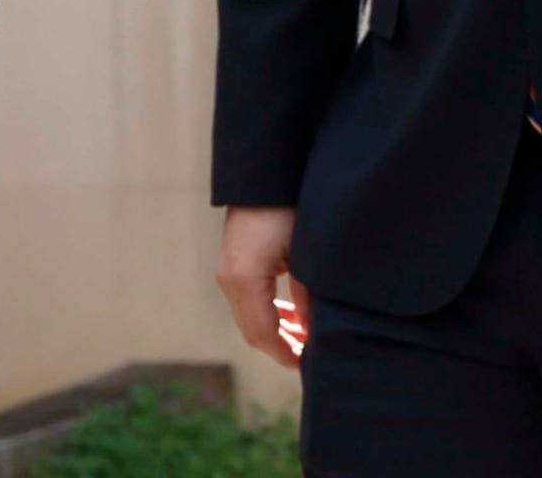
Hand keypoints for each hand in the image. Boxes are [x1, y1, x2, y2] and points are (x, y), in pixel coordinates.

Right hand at [214, 206, 310, 369]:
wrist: (266, 175)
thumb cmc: (290, 208)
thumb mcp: (305, 253)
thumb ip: (308, 295)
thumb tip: (314, 331)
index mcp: (244, 280)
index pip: (263, 333)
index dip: (286, 353)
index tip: (309, 367)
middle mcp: (229, 280)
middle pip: (253, 330)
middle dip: (282, 348)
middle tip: (312, 359)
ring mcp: (228, 272)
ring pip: (250, 317)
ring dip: (277, 332)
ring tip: (306, 342)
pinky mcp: (234, 264)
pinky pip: (249, 302)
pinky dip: (270, 315)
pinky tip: (293, 318)